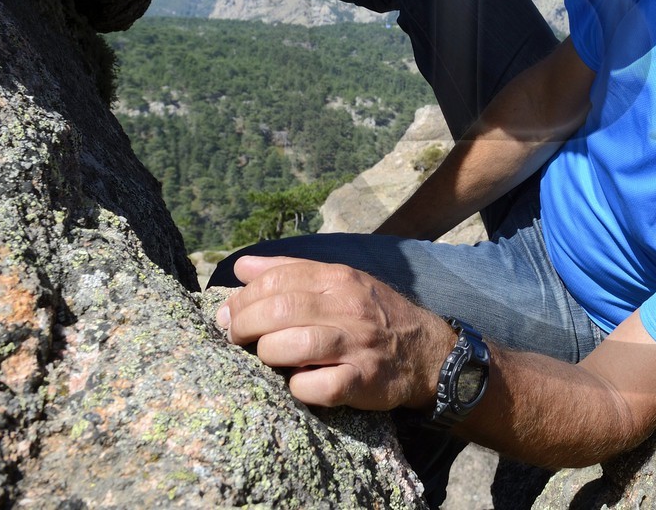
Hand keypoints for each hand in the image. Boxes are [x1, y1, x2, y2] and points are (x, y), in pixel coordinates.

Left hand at [215, 255, 454, 410]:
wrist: (427, 351)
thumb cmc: (372, 316)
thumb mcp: (340, 282)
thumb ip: (291, 272)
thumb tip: (242, 268)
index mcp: (339, 279)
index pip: (277, 278)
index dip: (244, 297)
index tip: (229, 314)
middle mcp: (348, 308)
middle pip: (279, 310)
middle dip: (244, 325)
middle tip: (235, 337)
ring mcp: (356, 345)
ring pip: (293, 346)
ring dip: (267, 353)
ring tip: (266, 357)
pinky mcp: (363, 381)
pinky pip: (317, 387)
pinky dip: (297, 388)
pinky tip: (296, 383)